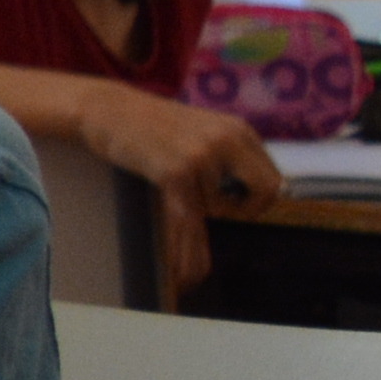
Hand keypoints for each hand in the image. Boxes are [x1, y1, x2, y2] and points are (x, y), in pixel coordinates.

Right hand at [89, 90, 280, 290]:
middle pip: (266, 190)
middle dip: (249, 210)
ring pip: (219, 207)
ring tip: (172, 191)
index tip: (238, 204)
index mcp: (238, 129)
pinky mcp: (175, 172)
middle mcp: (227, 140)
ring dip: (198, 209)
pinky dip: (186, 247)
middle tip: (225, 212)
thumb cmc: (149, 123)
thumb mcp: (202, 128)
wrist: (109, 109)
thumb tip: (248, 192)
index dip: (259, 198)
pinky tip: (185, 270)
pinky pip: (190, 217)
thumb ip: (228, 151)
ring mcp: (201, 156)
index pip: (272, 176)